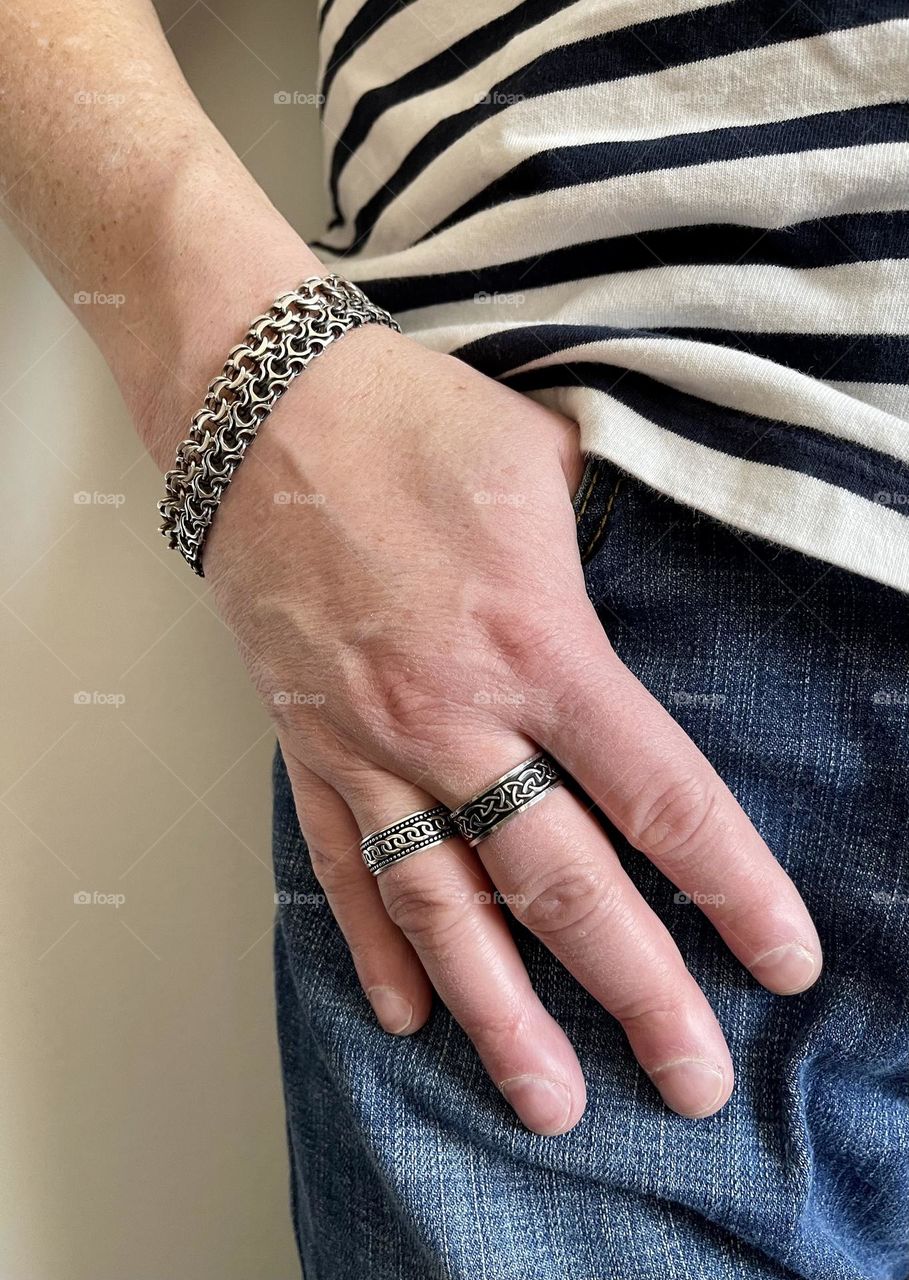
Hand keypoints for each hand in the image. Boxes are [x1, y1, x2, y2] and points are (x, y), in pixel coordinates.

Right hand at [202, 323, 821, 1134]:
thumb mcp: (548, 465)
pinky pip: (342, 865)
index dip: (729, 886)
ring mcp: (370, 742)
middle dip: (635, 990)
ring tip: (548, 1099)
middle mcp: (454, 716)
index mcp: (537, 645)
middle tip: (688, 1081)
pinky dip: (375, 945)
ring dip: (499, 1011)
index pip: (656, 793)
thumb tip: (649, 601)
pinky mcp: (305, 741)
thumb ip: (608, 555)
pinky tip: (409, 1014)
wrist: (262, 407)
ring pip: (444, 904)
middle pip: (558, 882)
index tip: (782, 959)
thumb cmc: (410, 421)